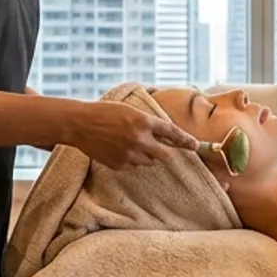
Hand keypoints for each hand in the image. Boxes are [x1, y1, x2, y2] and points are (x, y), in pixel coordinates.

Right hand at [61, 101, 198, 169]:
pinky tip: (117, 149)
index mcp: (144, 122)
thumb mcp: (130, 111)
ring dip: (145, 155)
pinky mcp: (120, 165)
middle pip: (164, 155)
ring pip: (148, 162)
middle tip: (154, 146)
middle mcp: (140, 140)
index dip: (186, 140)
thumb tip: (163, 134)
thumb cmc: (105, 112)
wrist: (80, 124)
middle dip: (162, 151)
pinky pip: (133, 166)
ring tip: (128, 144)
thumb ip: (147, 122)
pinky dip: (130, 160)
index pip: (172, 133)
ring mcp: (130, 154)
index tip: (195, 145)